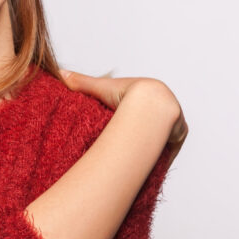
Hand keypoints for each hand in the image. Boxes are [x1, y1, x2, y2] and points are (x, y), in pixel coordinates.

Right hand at [59, 68, 187, 164]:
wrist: (150, 104)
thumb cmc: (126, 94)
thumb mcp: (100, 87)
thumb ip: (81, 82)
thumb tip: (60, 72)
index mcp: (149, 97)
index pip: (138, 112)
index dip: (127, 120)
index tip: (115, 131)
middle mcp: (162, 110)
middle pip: (150, 128)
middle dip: (140, 137)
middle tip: (123, 150)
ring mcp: (173, 124)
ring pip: (160, 140)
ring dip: (150, 149)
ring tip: (132, 161)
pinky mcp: (178, 137)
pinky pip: (167, 151)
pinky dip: (158, 157)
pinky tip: (147, 166)